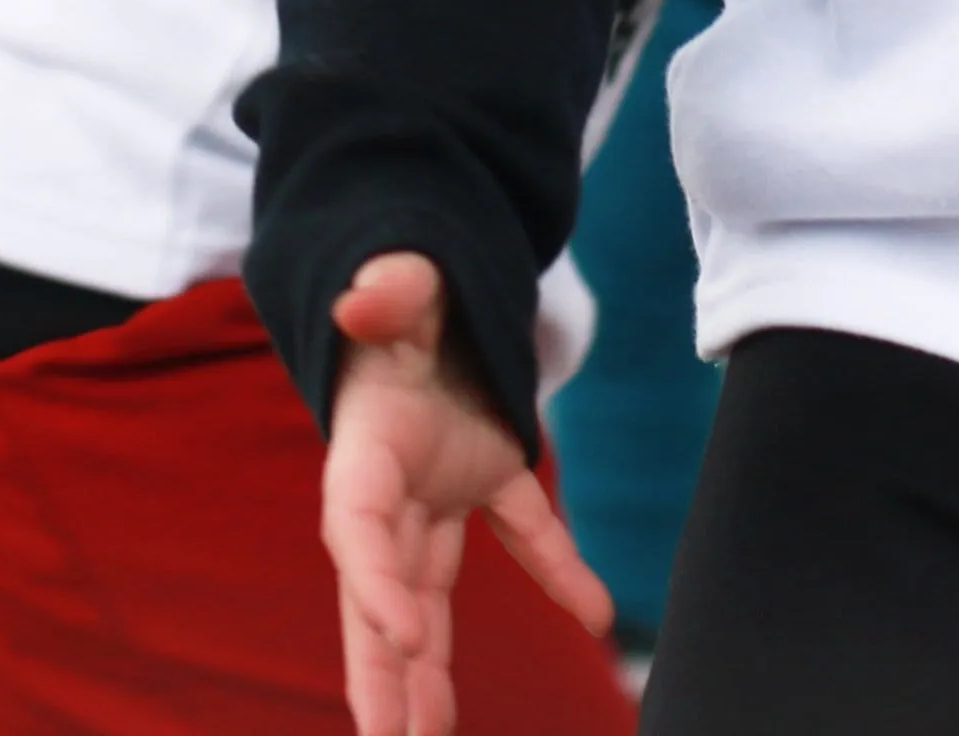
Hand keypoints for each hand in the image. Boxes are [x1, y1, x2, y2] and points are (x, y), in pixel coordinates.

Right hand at [325, 253, 612, 735]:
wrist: (428, 287)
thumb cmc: (408, 290)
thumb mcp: (403, 284)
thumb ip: (391, 289)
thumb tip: (364, 299)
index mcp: (366, 449)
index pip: (361, 532)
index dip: (376, 588)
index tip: (406, 642)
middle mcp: (392, 487)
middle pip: (380, 597)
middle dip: (381, 674)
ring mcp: (437, 489)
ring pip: (431, 594)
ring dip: (431, 668)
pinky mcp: (485, 473)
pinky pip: (524, 532)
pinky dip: (559, 569)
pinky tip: (597, 613)